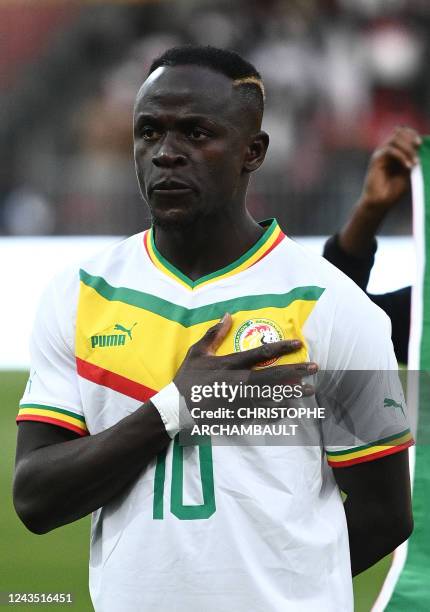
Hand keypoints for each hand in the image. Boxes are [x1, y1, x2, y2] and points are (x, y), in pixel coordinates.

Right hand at [174, 313, 316, 415]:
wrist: (177, 408)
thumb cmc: (187, 378)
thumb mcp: (198, 352)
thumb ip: (214, 334)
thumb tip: (227, 315)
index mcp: (231, 364)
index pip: (262, 353)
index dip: (282, 347)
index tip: (299, 344)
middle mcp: (240, 382)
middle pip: (274, 375)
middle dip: (296, 371)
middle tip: (314, 368)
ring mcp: (241, 401)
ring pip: (273, 396)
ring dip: (293, 393)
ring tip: (309, 390)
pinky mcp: (238, 415)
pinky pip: (263, 413)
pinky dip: (278, 411)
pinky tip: (290, 409)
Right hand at [360, 126, 421, 212]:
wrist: (380, 203)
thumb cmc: (393, 191)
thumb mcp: (407, 172)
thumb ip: (411, 158)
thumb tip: (418, 145)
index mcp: (394, 153)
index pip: (402, 135)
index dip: (412, 134)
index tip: (421, 143)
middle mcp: (386, 151)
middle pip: (398, 134)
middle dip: (410, 138)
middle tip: (419, 146)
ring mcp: (380, 155)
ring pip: (394, 140)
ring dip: (407, 148)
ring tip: (414, 162)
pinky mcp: (376, 160)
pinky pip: (389, 150)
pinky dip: (401, 156)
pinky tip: (408, 166)